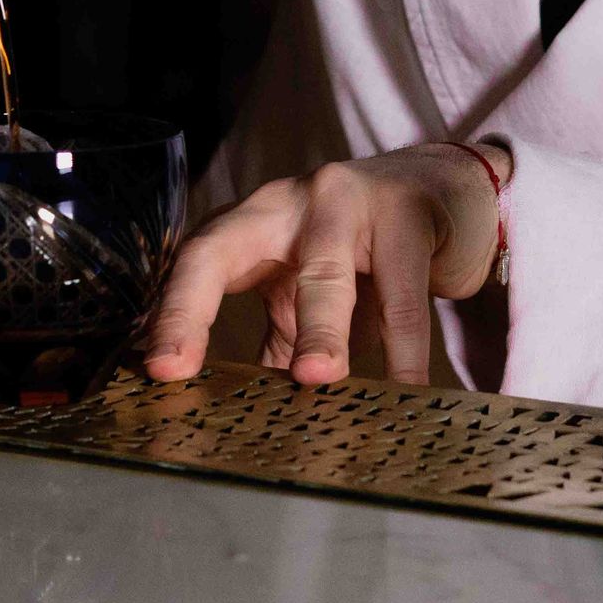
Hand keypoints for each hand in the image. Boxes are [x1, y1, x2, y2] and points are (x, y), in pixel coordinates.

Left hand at [143, 142, 508, 385]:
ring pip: (323, 273)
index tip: (156, 369)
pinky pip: (402, 293)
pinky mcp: (407, 212)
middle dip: (193, 310)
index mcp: (250, 224)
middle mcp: (283, 203)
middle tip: (176, 370)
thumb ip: (281, 342)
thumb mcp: (308, 290)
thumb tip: (247, 414)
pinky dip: (405, 349)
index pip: (193, 264)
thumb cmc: (365, 249)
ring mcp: (345, 201)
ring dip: (321, 329)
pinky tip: (406, 387)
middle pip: (223, 252)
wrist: (446, 188)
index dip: (171, 314)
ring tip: (316, 378)